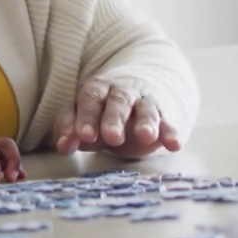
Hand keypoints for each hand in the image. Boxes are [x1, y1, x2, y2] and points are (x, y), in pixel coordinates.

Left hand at [52, 77, 181, 157]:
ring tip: (146, 136)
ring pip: (145, 109)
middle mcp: (121, 93)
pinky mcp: (163, 117)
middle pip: (118, 102)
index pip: (90, 99)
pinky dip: (171, 133)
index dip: (86, 117)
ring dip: (146, 123)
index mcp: (97, 90)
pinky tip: (174, 145)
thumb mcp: (82, 120)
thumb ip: (69, 130)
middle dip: (114, 119)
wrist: (134, 97)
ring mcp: (144, 104)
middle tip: (112, 137)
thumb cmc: (99, 114)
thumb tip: (63, 147)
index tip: (84, 135)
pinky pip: (168, 123)